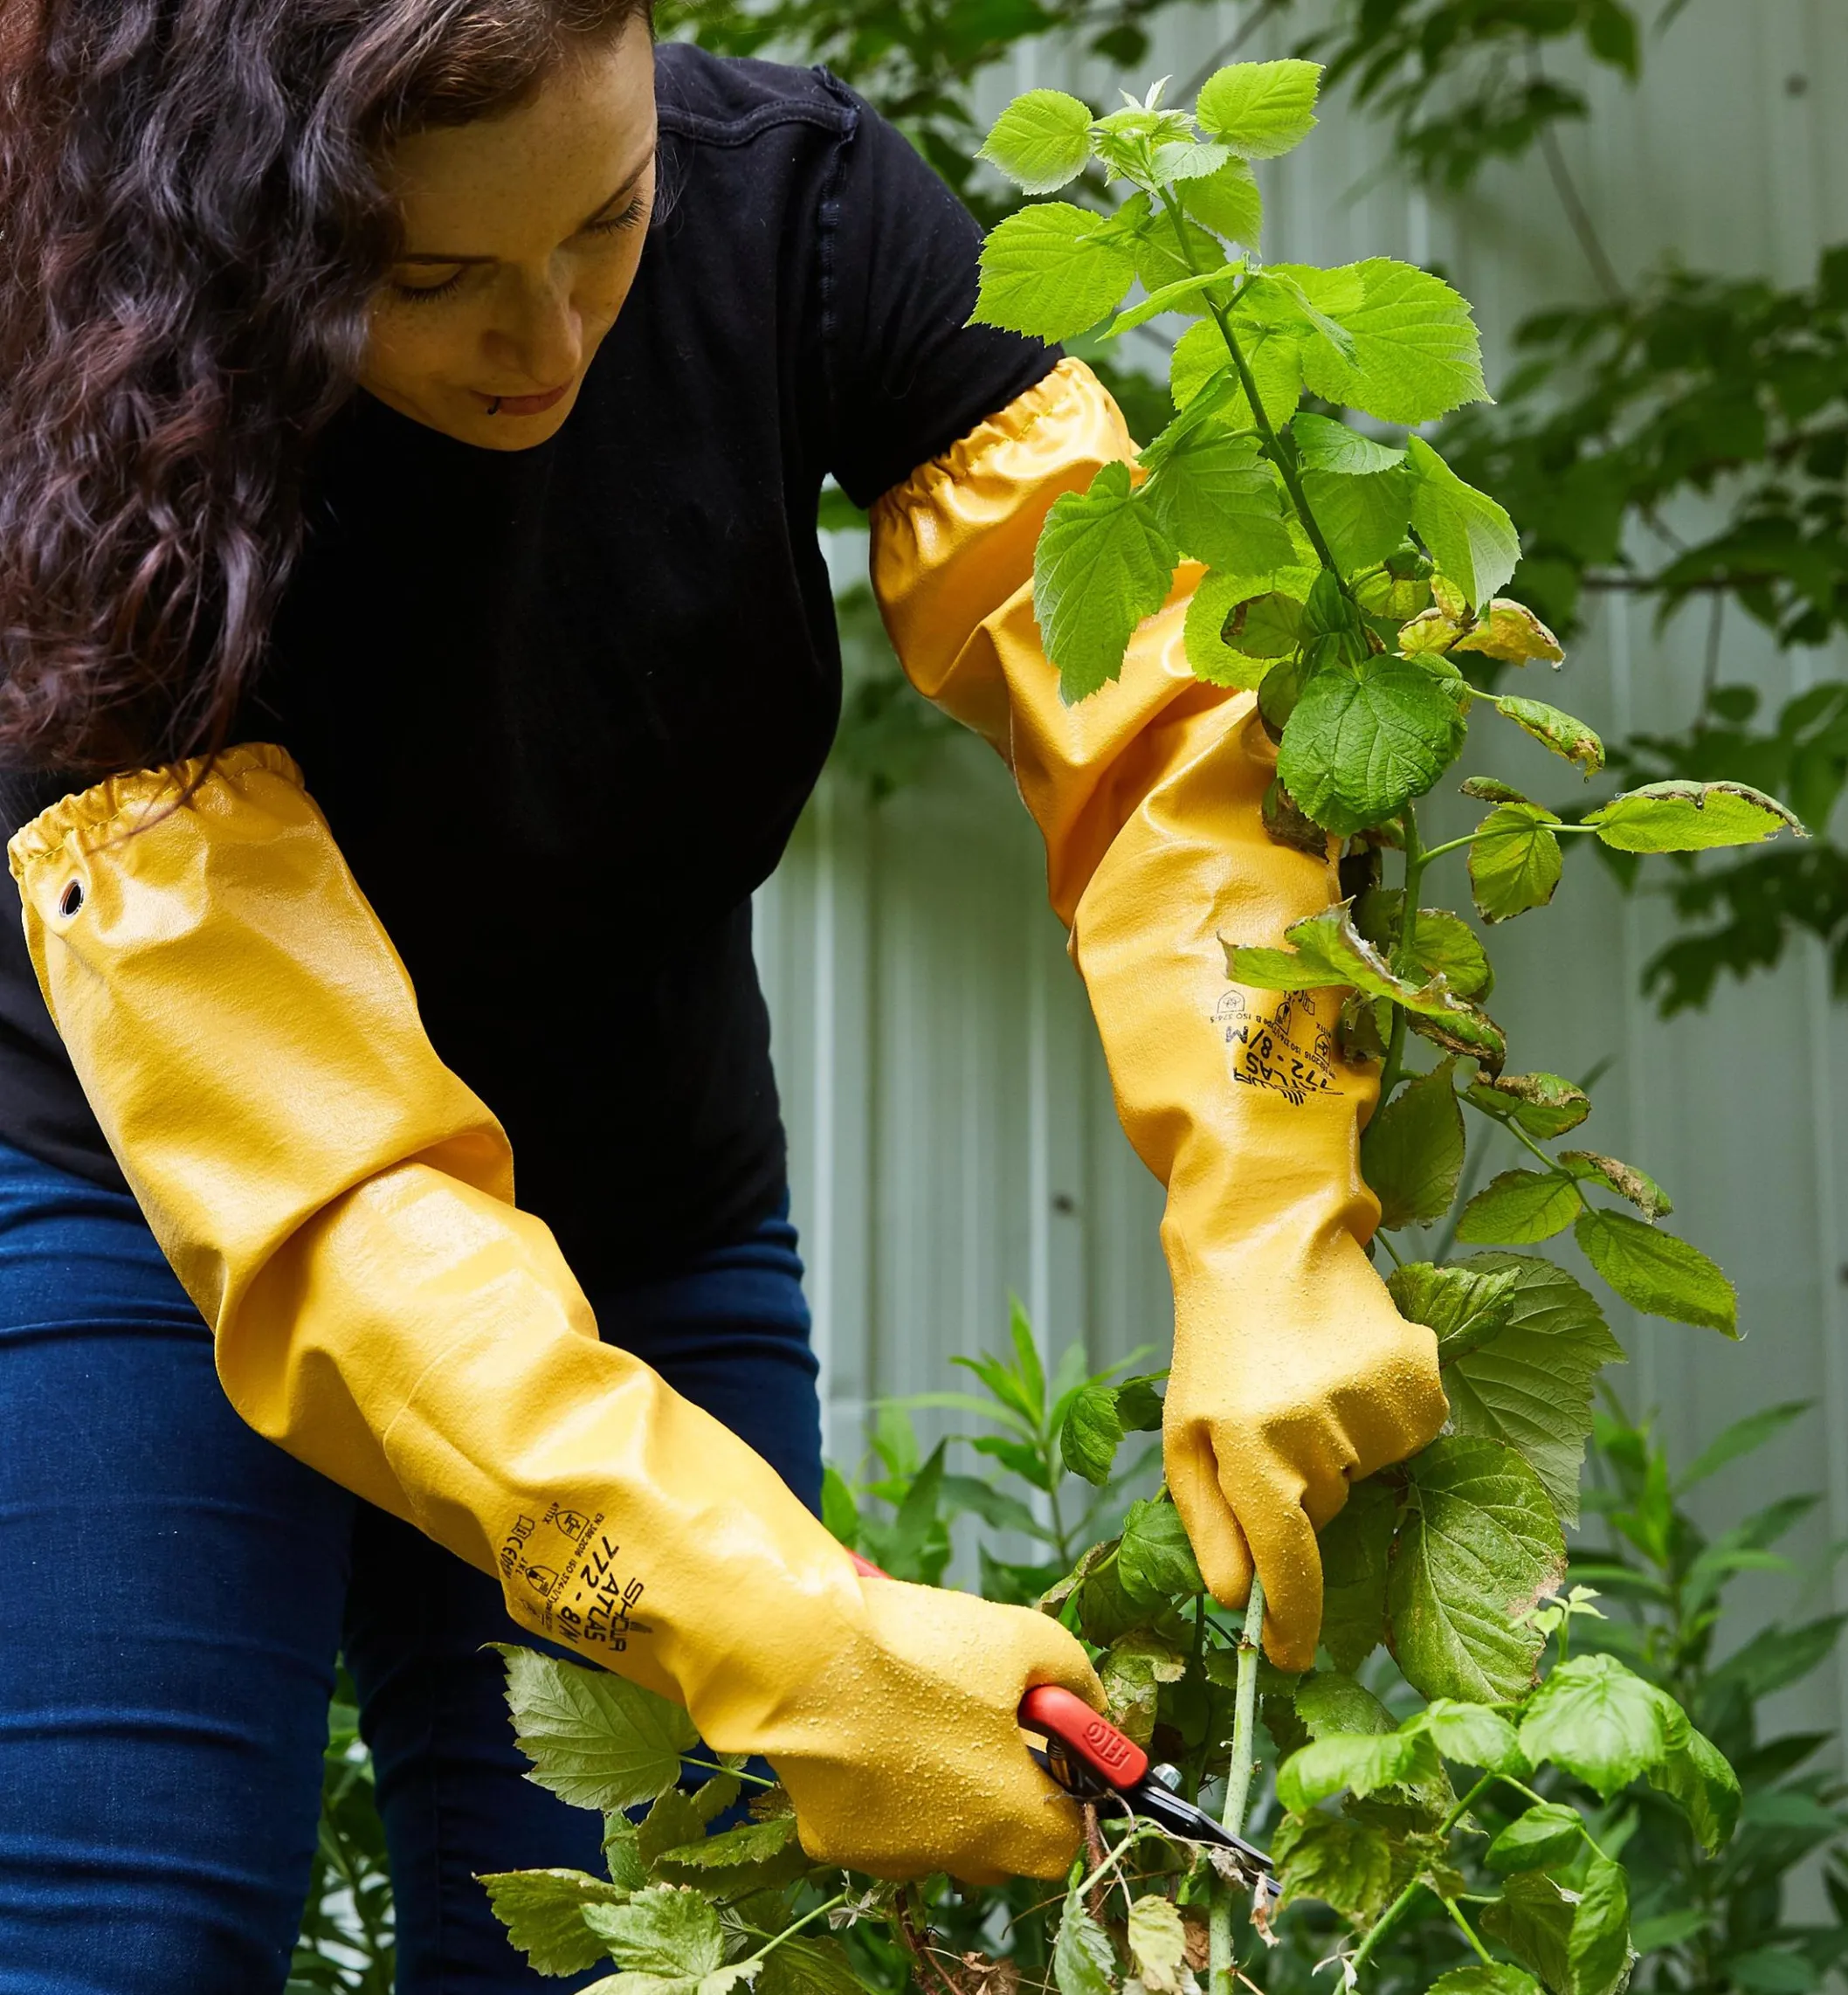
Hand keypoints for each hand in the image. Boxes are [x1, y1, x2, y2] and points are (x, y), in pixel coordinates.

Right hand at [765, 1575, 1102, 1884]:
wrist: (802, 1660)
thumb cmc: (921, 1651)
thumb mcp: (1021, 1638)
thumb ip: (1073, 1676)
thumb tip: (1089, 1704)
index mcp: (1011, 1822)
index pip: (1066, 1836)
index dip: (1064, 1784)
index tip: (1045, 1736)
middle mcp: (955, 1857)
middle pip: (1002, 1842)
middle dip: (1003, 1790)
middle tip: (984, 1719)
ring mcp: (889, 1858)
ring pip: (937, 1833)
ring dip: (941, 1788)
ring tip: (919, 1712)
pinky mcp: (833, 1842)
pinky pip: (876, 1820)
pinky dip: (879, 1784)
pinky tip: (865, 1727)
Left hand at [1163, 1235, 1446, 1672]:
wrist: (1266, 1237)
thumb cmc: (1216, 1343)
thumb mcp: (1186, 1431)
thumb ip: (1208, 1523)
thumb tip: (1237, 1603)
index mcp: (1247, 1444)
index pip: (1284, 1562)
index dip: (1292, 1620)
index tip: (1289, 1659)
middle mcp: (1314, 1428)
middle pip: (1322, 1515)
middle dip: (1299, 1488)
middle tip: (1272, 1418)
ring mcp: (1372, 1403)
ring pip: (1367, 1477)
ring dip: (1340, 1450)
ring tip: (1307, 1382)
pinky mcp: (1418, 1380)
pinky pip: (1407, 1441)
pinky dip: (1380, 1423)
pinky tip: (1346, 1372)